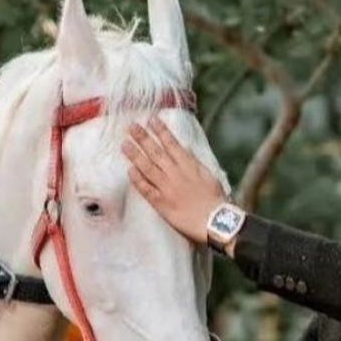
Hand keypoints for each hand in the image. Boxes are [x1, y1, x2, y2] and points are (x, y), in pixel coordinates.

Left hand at [125, 119, 226, 242]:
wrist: (215, 221)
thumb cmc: (216, 200)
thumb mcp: (209, 175)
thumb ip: (194, 162)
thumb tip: (185, 149)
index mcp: (189, 166)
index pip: (172, 144)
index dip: (161, 131)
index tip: (151, 120)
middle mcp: (176, 174)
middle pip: (156, 153)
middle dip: (143, 138)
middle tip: (131, 127)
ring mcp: (167, 188)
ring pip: (148, 168)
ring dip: (136, 155)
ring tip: (125, 144)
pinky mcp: (162, 204)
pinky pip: (146, 190)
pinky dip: (137, 180)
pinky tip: (129, 170)